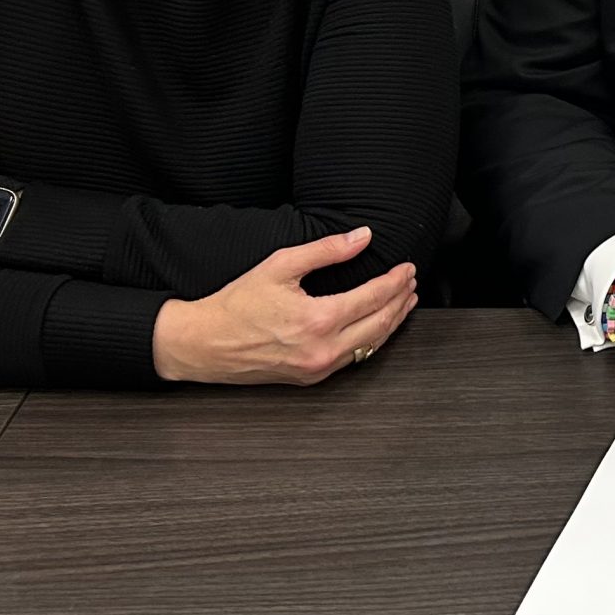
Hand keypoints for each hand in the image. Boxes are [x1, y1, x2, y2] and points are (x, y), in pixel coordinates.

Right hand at [152, 228, 417, 385]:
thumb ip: (325, 250)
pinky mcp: (310, 378)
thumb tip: (362, 237)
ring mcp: (318, 368)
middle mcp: (323, 350)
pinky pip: (353, 359)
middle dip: (401, 301)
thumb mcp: (279, 266)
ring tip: (404, 301)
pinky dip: (372, 340)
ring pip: (371, 345)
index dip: (395, 281)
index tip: (407, 268)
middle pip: (381, 324)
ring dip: (392, 321)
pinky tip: (378, 326)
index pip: (374, 298)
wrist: (203, 344)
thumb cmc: (237, 304)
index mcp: (318, 320)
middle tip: (411, 282)